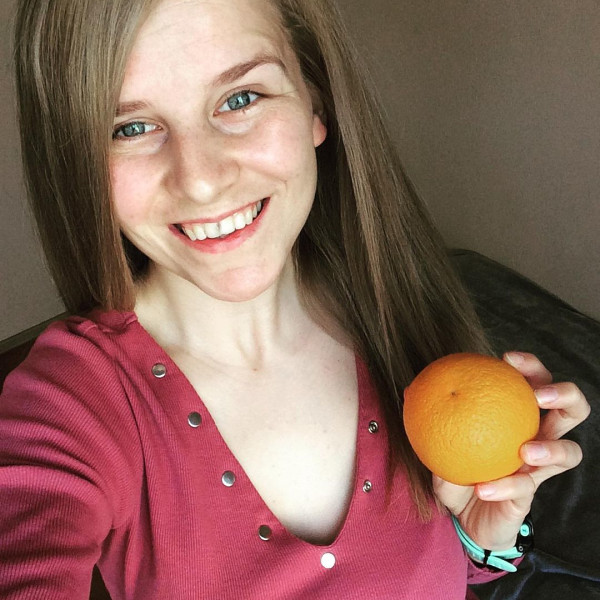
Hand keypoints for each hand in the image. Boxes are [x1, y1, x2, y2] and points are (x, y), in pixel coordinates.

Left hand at [434, 351, 589, 551]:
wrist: (462, 516)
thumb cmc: (456, 469)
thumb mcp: (438, 440)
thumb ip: (430, 416)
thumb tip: (408, 389)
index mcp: (517, 415)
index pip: (536, 382)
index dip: (531, 366)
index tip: (507, 358)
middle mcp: (537, 437)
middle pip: (572, 410)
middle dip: (564, 395)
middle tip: (539, 395)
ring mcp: (538, 468)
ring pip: (570, 452)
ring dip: (551, 448)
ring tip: (526, 450)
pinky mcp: (530, 495)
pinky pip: (524, 488)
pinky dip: (504, 486)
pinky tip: (483, 488)